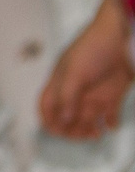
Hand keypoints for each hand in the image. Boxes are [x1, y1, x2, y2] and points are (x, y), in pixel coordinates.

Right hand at [39, 0, 133, 139]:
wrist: (123, 36)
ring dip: (89, 130)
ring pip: (87, 120)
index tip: (58, 131)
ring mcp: (94, 94)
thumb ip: (67, 97)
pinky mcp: (113, 95)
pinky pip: (110, 115)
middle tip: (81, 135)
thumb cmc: (94, 47)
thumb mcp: (75, 72)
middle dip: (71, 130)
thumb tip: (63, 119)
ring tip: (96, 134)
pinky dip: (110, 123)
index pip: (47, 107)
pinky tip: (111, 126)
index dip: (49, 121)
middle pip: (67, 118)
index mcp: (60, 84)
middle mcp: (76, 92)